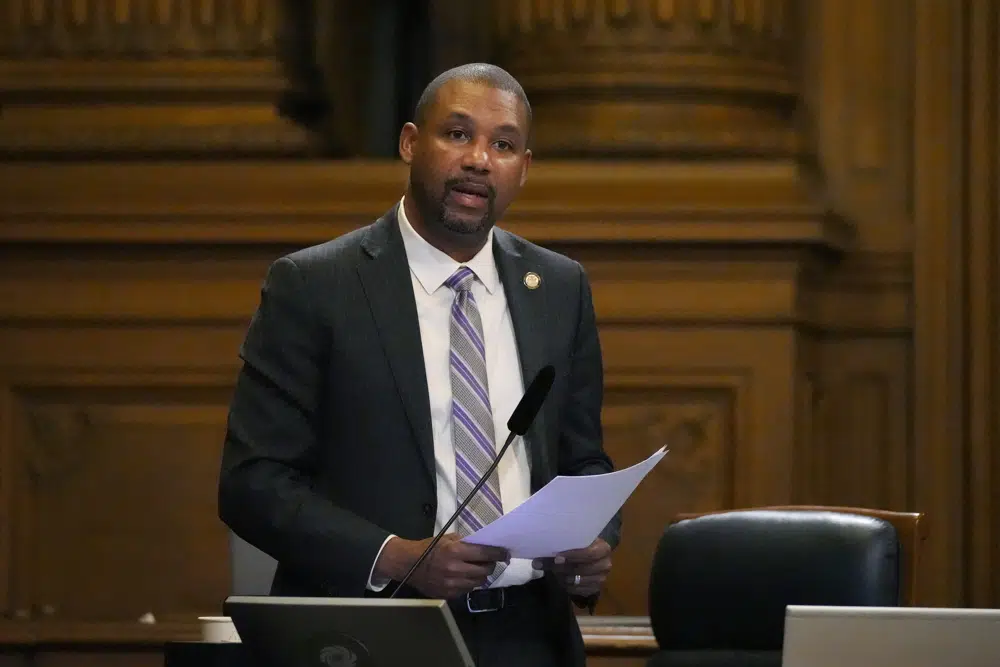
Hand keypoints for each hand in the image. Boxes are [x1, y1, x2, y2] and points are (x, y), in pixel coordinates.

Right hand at [376, 534, 508, 599]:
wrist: (408, 564)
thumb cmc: (429, 548)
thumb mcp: (447, 539)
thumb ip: (466, 543)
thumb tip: (485, 545)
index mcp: (455, 552)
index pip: (485, 554)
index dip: (498, 553)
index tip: (506, 553)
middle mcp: (455, 569)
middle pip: (485, 570)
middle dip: (490, 564)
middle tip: (489, 560)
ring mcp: (452, 584)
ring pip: (479, 582)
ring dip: (481, 575)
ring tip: (476, 568)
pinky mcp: (449, 594)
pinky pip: (468, 590)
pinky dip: (470, 583)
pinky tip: (464, 576)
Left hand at [532, 538, 611, 596]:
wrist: (589, 557)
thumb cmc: (580, 547)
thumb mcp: (575, 543)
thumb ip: (562, 547)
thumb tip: (540, 560)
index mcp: (603, 548)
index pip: (590, 553)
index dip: (573, 556)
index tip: (557, 558)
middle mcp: (605, 564)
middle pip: (584, 568)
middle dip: (564, 568)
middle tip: (550, 567)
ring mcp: (602, 578)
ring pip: (580, 581)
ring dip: (564, 578)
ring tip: (553, 574)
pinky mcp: (596, 589)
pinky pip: (579, 591)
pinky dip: (568, 587)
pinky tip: (561, 581)